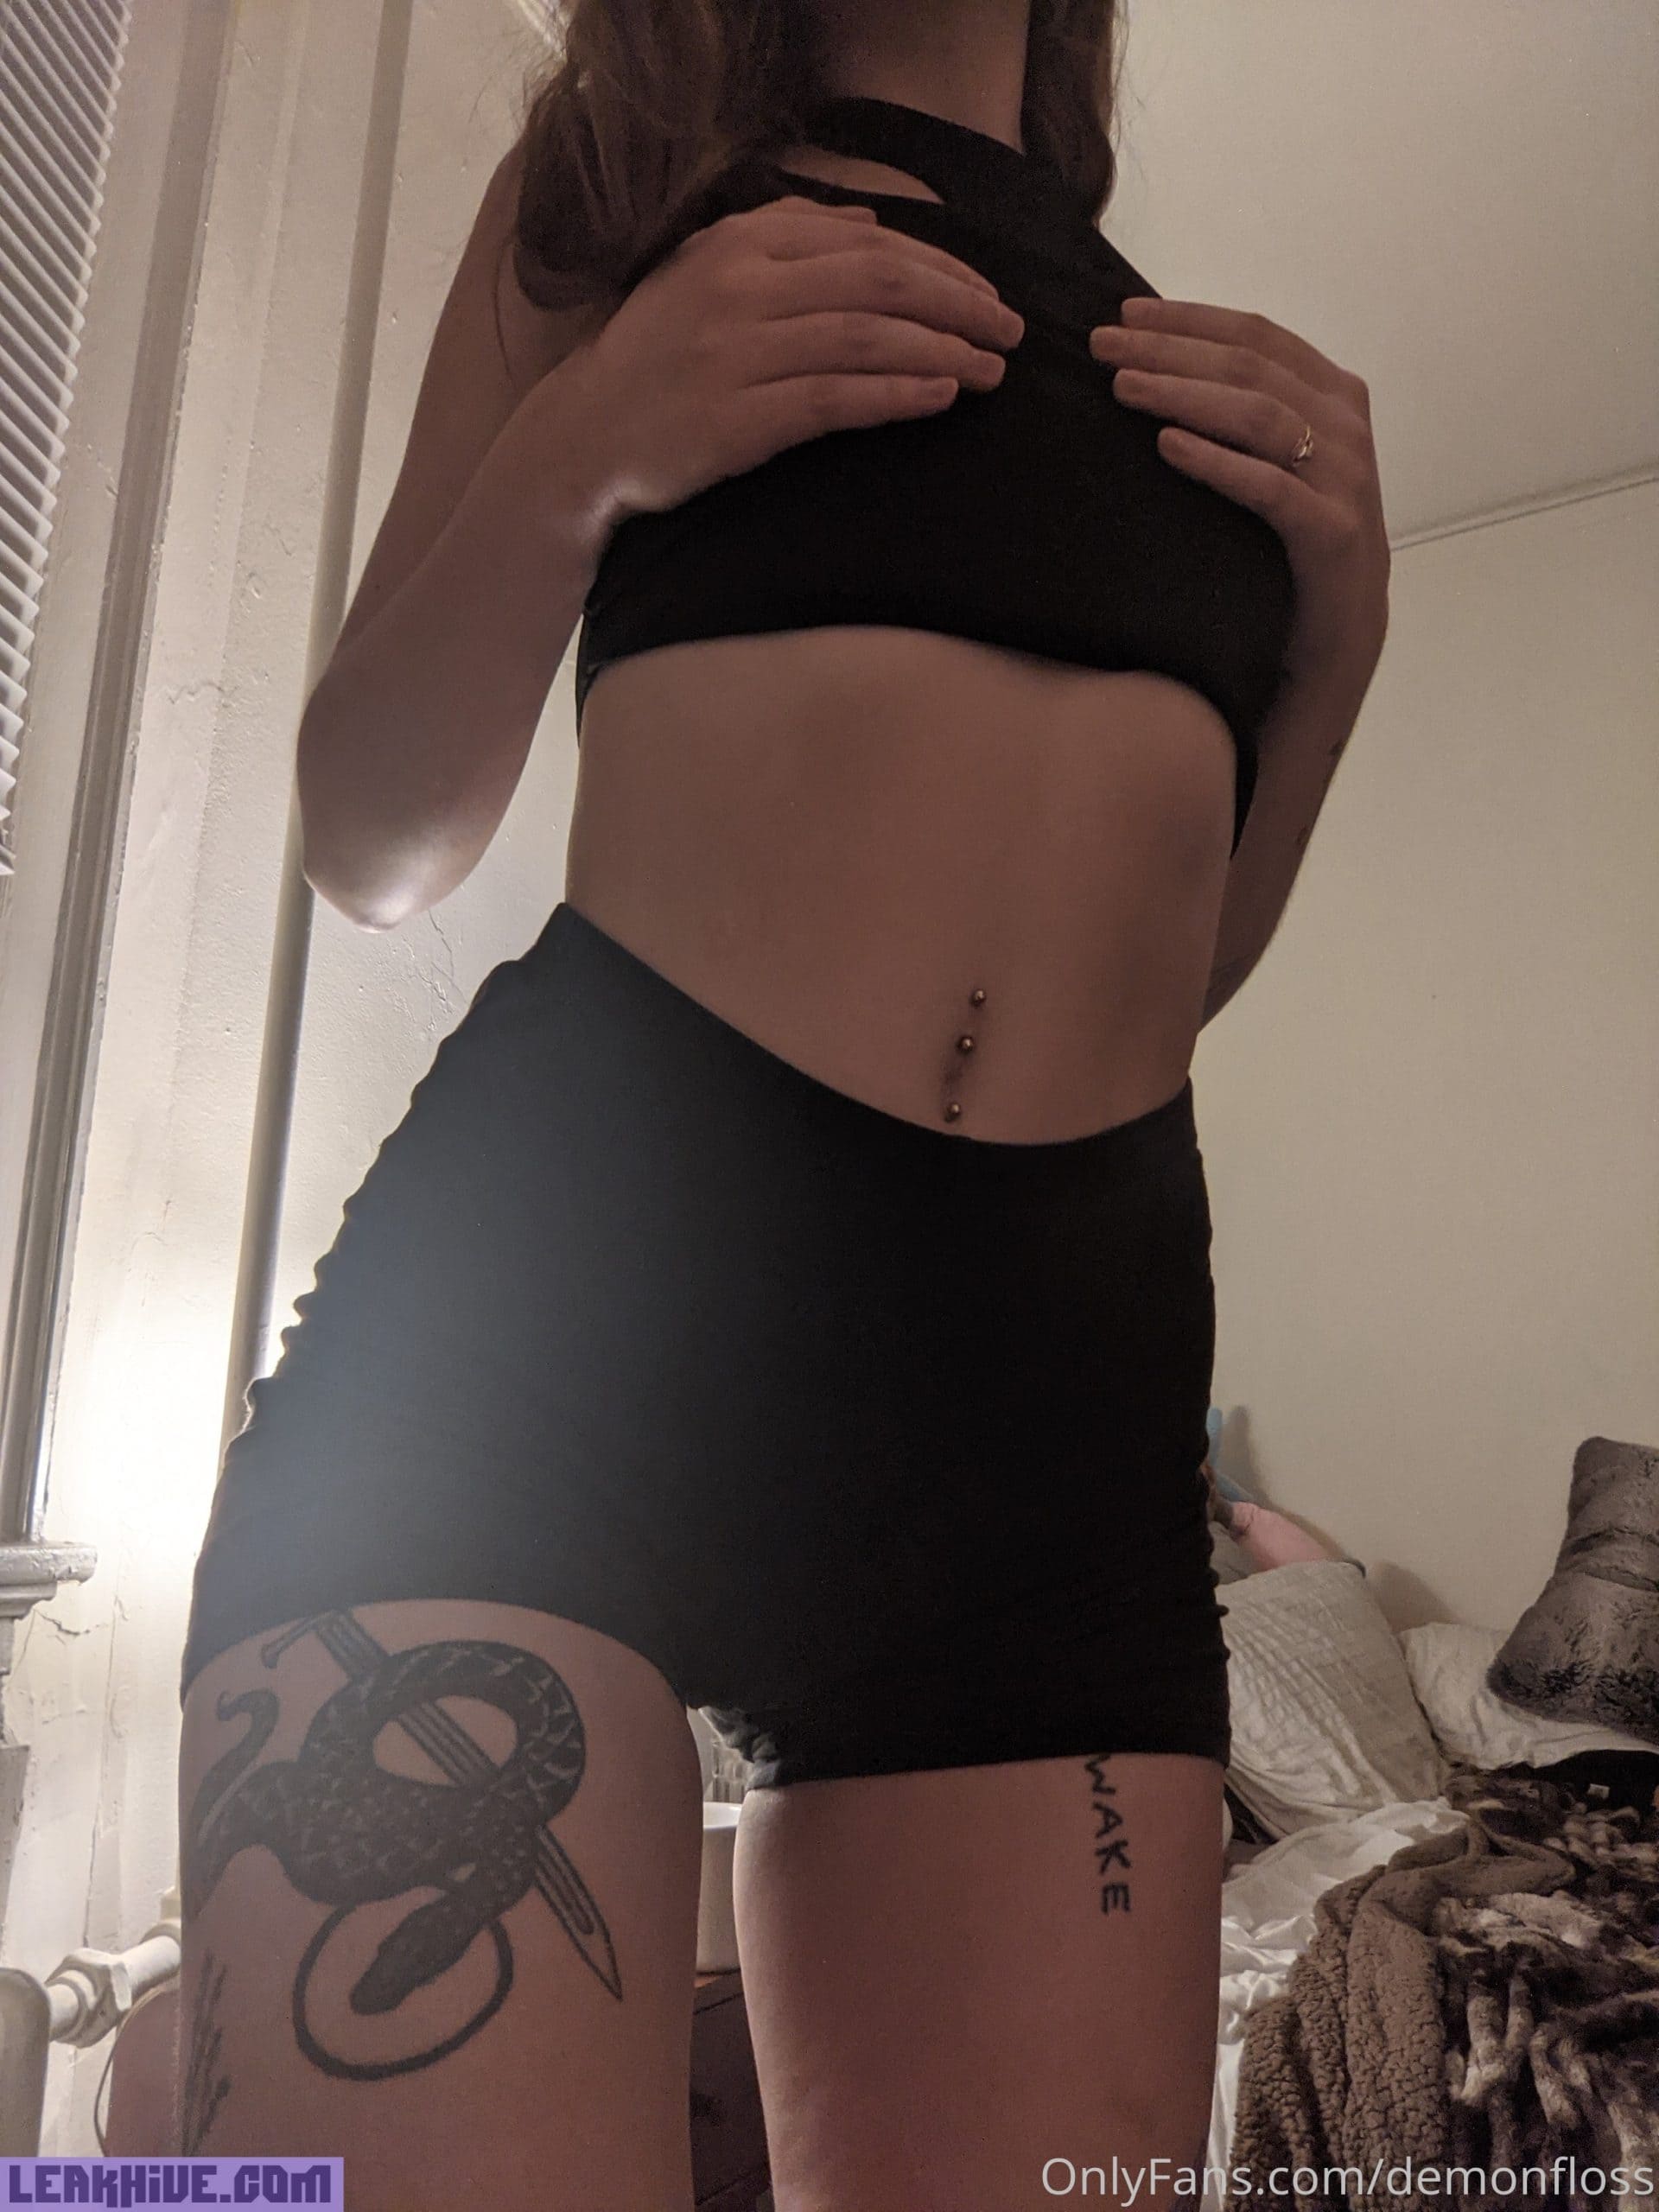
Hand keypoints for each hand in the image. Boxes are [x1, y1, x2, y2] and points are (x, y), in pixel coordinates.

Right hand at [561, 196, 1023, 527]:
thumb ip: (784, 235)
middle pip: (878, 283)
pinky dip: (895, 394)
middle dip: (958, 304)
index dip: (941, 267)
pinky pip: (834, 399)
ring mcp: (737, 355)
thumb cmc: (656, 358)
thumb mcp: (708, 272)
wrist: (585, 436)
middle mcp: (740, 289)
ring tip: (991, 371)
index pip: (866, 243)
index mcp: (740, 246)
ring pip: (865, 338)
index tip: (989, 294)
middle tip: (1011, 332)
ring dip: (941, 351)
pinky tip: (940, 396)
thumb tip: (870, 218)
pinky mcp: (738, 420)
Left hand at [1089, 299, 1389, 688]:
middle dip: (1170, 351)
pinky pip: (1268, 487)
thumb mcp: (1275, 465)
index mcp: (1333, 395)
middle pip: (1249, 367)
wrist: (1338, 640)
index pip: (1257, 336)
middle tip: (1102, 349)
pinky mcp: (1332, 534)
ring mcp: (1344, 479)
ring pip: (1257, 415)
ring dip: (1183, 395)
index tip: (1124, 315)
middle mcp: (1344, 427)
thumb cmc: (1289, 547)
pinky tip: (1167, 446)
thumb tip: (1158, 366)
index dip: (1189, 319)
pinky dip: (1216, 462)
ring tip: (1122, 389)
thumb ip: (1243, 416)